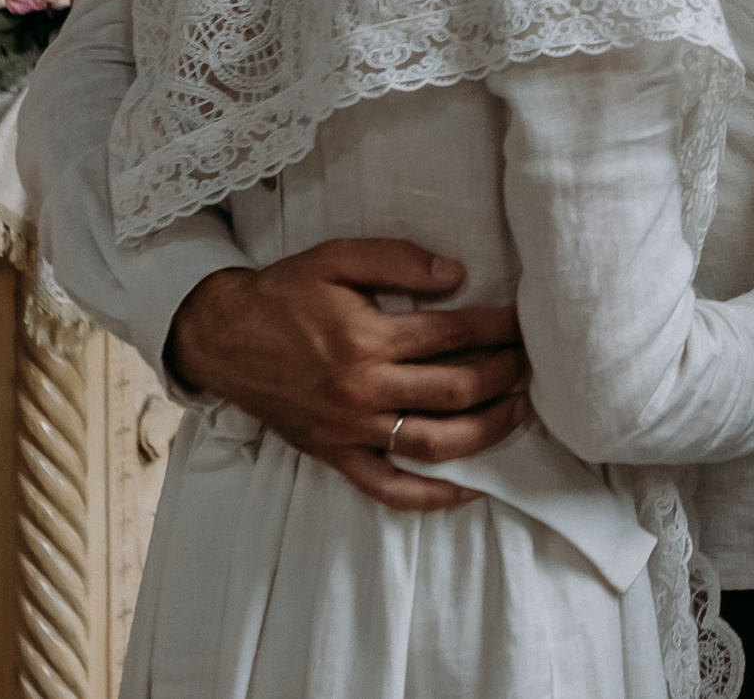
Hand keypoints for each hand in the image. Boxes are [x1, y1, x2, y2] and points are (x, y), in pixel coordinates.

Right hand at [167, 240, 531, 512]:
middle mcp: (363, 391)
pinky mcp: (335, 455)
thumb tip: (457, 275)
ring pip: (435, 444)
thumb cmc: (284, 293)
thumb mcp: (337, 257)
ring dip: (487, 431)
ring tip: (519, 411)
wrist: (223, 337)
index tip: (524, 322)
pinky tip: (469, 489)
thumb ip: (399, 260)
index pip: (454, 335)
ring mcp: (350, 430)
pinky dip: (431, 497)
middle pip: (455, 391)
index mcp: (366, 339)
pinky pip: (388, 489)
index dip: (498, 328)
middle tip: (530, 363)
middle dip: (503, 376)